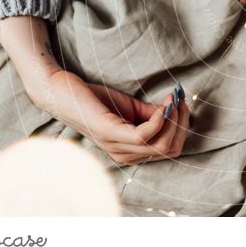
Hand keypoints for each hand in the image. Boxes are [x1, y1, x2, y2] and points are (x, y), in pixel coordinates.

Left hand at [34, 70, 190, 164]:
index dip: (182, 127)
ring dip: (173, 120)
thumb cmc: (94, 99)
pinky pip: (144, 135)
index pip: (170, 150)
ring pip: (161, 145)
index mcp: (131, 151)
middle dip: (182, 124)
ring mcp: (116, 146)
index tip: (183, 104)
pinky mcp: (109, 133)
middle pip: (169, 149)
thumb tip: (175, 109)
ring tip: (173, 100)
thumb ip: (151, 113)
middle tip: (181, 100)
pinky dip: (159, 119)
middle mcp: (124, 155)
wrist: (62, 91)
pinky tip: (162, 104)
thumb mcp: (131, 107)